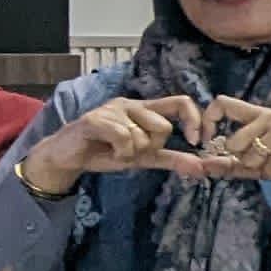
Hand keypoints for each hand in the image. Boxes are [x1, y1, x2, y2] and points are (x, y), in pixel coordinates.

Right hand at [21, 94, 213, 192]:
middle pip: (163, 126)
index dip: (194, 120)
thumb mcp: (144, 158)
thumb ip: (172, 160)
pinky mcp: (96, 118)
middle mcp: (131, 104)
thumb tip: (203, 168)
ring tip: (115, 151)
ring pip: (142, 135)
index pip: (180, 102)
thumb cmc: (104, 152)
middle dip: (151, 148)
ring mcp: (113, 109)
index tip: (196, 142)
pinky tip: (108, 151)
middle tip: (133, 152)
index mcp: (145, 109)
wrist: (68, 157)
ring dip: (131, 153)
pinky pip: (123, 138)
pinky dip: (120, 152)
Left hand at [184, 100, 270, 207]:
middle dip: (245, 162)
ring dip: (264, 170)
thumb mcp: (259, 166)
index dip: (207, 121)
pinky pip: (268, 168)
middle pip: (233, 141)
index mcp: (259, 116)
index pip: (222, 103)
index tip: (204, 143)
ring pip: (250, 157)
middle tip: (267, 164)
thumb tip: (201, 164)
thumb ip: (231, 164)